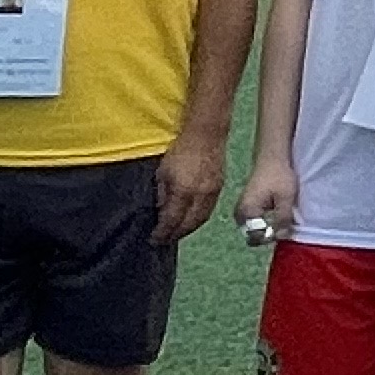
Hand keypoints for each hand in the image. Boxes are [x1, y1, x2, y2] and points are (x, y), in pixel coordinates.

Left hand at [153, 131, 227, 245]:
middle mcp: (200, 196)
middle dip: (176, 234)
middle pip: (188, 224)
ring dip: (188, 229)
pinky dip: (198, 218)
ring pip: (201, 219)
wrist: (206, 134)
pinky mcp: (219, 188)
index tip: (154, 239)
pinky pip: (208, 210)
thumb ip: (162, 193)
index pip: (172, 220)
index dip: (162, 232)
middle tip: (164, 240)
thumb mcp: (163, 171)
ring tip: (177, 232)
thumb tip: (161, 209)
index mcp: (183, 191)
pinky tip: (191, 219)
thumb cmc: (180, 150)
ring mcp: (212, 193)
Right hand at [234, 156, 298, 241]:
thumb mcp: (285, 198)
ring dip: (268, 226)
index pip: (256, 237)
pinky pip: (255, 221)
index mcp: (246, 212)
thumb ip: (283, 219)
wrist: (272, 157)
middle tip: (283, 222)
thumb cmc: (279, 175)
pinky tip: (276, 211)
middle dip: (269, 232)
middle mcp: (239, 214)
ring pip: (255, 228)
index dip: (271, 236)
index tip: (283, 228)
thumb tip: (281, 237)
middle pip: (254, 235)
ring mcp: (241, 210)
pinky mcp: (246, 207)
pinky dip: (266, 220)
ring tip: (281, 215)